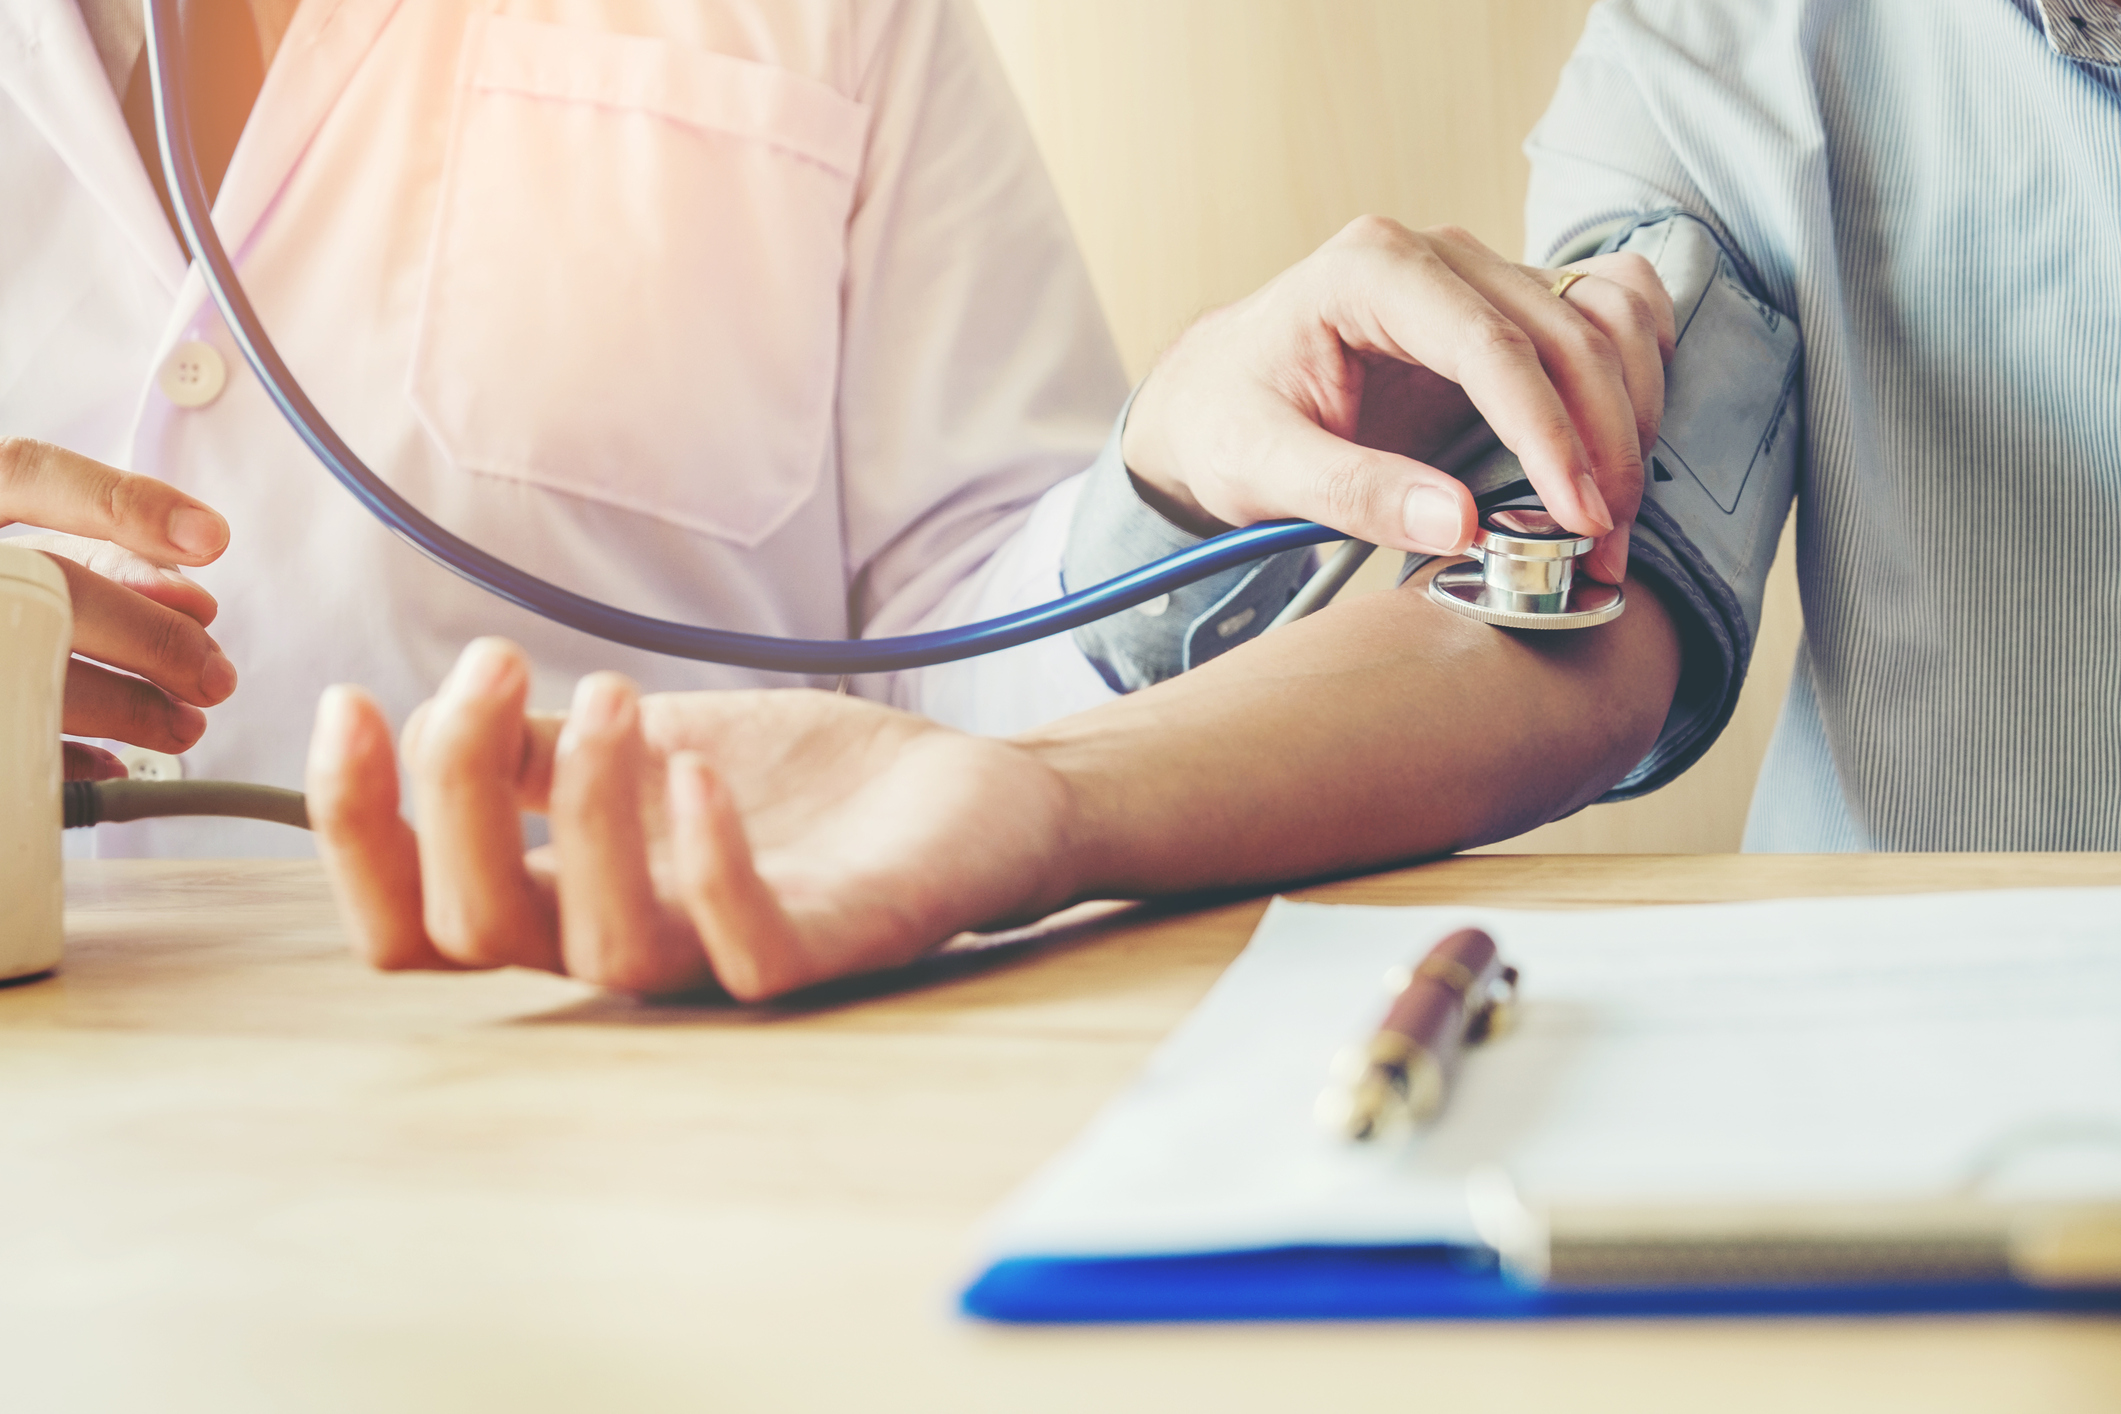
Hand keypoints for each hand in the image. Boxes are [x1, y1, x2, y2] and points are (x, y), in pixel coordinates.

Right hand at [1, 438, 236, 778]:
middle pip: (43, 586)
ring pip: (23, 669)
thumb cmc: (4, 591)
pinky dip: (55, 756)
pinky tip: (108, 763)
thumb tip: (191, 601)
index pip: (23, 473)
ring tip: (181, 724)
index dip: (118, 503)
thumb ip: (94, 556)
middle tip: (214, 673)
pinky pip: (2, 743)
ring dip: (122, 707)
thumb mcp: (16, 545)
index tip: (210, 539)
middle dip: (146, 637)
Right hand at [306, 639, 1073, 999]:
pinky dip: (710, 864)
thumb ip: (537, 750)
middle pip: (473, 931)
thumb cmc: (799, 784)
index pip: (413, 923)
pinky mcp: (835, 949)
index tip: (353, 697)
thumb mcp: (645, 744)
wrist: (963, 792)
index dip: (355, 827)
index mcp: (569, 903)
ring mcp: (728, 958)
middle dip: (451, 790)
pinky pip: (751, 952)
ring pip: (602, 948)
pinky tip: (696, 773)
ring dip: (583, 810)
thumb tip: (421, 710)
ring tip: (614, 693)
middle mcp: (631, 945)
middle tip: (502, 661)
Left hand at [1120, 218, 1675, 583]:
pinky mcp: (1508, 307)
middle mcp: (1438, 257)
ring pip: (1606, 315)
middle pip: (1566, 331)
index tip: (1578, 514)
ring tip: (1615, 517)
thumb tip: (1458, 524)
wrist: (1214, 397)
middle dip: (1602, 443)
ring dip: (1631, 414)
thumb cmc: (1227, 422)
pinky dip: (1635, 375)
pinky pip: (1608, 312)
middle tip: (1607, 543)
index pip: (1490, 345)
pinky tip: (1620, 448)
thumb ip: (1353, 493)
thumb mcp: (1259, 468)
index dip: (1548, 433)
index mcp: (1370, 271)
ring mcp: (1481, 274)